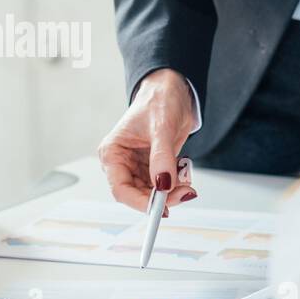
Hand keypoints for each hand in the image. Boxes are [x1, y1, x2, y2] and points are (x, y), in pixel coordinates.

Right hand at [98, 68, 197, 211]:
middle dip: (161, 196)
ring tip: (186, 177)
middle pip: (138, 194)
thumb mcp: (161, 127)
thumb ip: (162, 157)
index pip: (120, 188)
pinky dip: (177, 183)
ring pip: (153, 192)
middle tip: (184, 192)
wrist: (173, 90)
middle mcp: (122, 162)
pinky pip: (165, 184)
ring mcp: (138, 166)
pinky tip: (184, 171)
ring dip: (172, 190)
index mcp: (113, 152)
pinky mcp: (153, 166)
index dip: (139, 202)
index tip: (161, 208)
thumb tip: (163, 183)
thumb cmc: (158, 99)